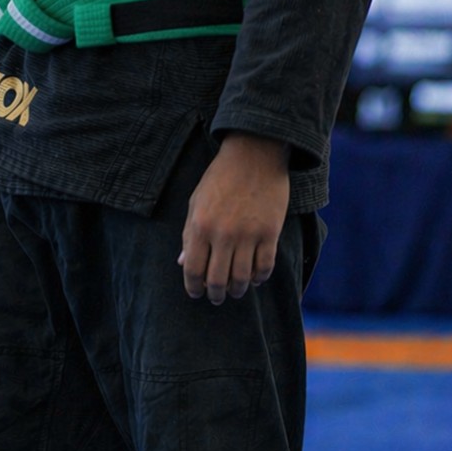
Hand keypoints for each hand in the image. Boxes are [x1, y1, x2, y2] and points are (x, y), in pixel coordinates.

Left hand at [179, 133, 289, 304]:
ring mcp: (248, 234)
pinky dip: (260, 278)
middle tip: (217, 297)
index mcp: (200, 225)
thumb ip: (189, 234)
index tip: (196, 293)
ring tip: (236, 290)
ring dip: (238, 290)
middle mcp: (222, 234)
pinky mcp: (270, 233)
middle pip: (217, 280)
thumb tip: (182, 263)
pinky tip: (256, 277)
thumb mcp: (197, 201)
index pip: (193, 270)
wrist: (254, 153)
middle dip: (216, 294)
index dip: (193, 287)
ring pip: (242, 279)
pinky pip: (265, 267)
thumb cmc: (221, 176)